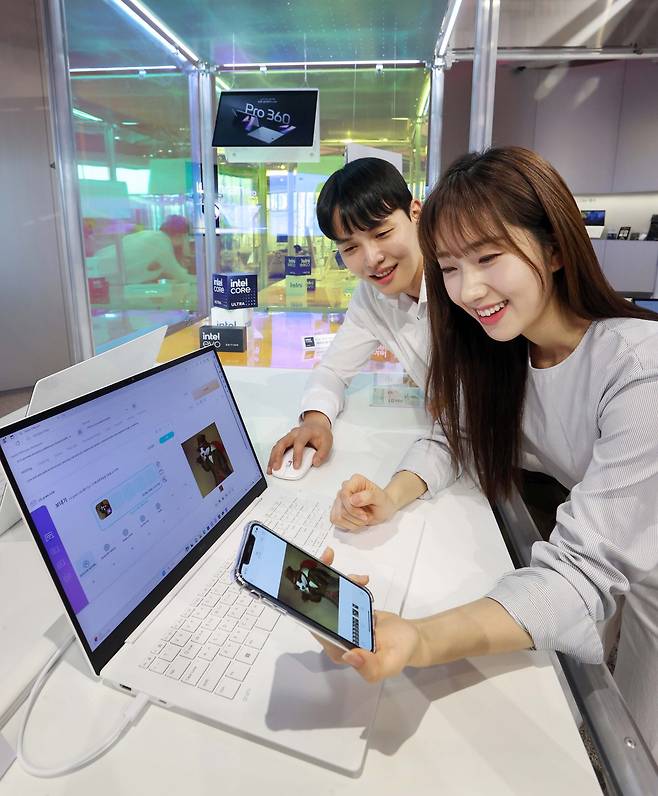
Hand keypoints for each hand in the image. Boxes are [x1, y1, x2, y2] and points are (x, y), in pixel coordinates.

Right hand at [267, 412, 332, 473]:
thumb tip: (315, 463)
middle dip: (278, 456)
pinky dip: (273, 457)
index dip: (297, 455)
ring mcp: (288, 437)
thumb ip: (322, 453)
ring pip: (277, 446)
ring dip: (273, 458)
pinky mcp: (285, 441)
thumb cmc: (320, 434)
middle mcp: (294, 434)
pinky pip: (277, 448)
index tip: (296, 466)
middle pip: (282, 443)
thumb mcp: (327, 442)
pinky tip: (271, 465)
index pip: (299, 443)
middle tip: (277, 467)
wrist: (316, 425)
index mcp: (305, 432)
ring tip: (271, 469)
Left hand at [314, 548, 421, 682]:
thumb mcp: (389, 663)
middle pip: (318, 608)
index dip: (310, 607)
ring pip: (330, 597)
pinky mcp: (350, 610)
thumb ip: (370, 666)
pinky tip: (363, 580)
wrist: (410, 638)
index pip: (317, 628)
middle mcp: (336, 636)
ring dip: (336, 579)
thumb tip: (349, 656)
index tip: (312, 585)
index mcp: (339, 651)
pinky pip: (342, 594)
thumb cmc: (400, 651)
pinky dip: (350, 582)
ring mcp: (342, 622)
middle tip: (326, 560)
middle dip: (319, 583)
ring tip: (356, 575)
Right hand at [330, 473, 396, 530]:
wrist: (382, 509)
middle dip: (355, 517)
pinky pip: (336, 521)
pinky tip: (356, 521)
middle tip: (366, 517)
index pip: (344, 494)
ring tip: (363, 518)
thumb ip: (369, 496)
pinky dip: (348, 525)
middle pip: (341, 508)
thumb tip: (352, 499)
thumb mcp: (381, 499)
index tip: (364, 515)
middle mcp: (345, 488)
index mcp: (355, 481)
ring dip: (353, 522)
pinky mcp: (337, 509)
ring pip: (338, 516)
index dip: (352, 508)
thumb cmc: (382, 502)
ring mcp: (339, 499)